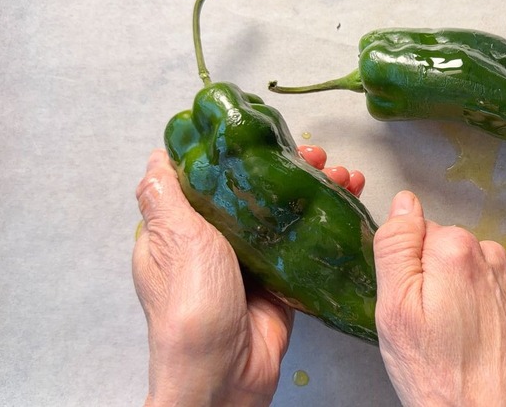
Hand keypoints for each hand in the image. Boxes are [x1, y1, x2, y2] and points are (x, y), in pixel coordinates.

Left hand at [132, 145, 363, 405]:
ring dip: (314, 189)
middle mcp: (214, 243)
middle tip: (316, 155)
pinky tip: (348, 201)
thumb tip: (158, 155)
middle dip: (288, 168)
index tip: (267, 133)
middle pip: (254, 192)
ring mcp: (249, 263)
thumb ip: (165, 196)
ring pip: (283, 214)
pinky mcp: (281, 281)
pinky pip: (304, 244)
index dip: (238, 152)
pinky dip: (327, 221)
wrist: (226, 371)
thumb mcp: (174, 239)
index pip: (210, 177)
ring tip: (341, 173)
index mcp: (181, 231)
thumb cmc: (192, 304)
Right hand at [373, 191, 505, 405]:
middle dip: (425, 282)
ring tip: (445, 340)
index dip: (401, 270)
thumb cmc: (444, 377)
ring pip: (457, 273)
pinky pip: (479, 292)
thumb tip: (403, 203)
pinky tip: (465, 343)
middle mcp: (489, 255)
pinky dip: (468, 312)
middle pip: (436, 251)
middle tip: (422, 327)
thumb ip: (396, 247)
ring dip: (447, 298)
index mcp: (455, 248)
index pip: (411, 232)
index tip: (406, 303)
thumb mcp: (397, 309)